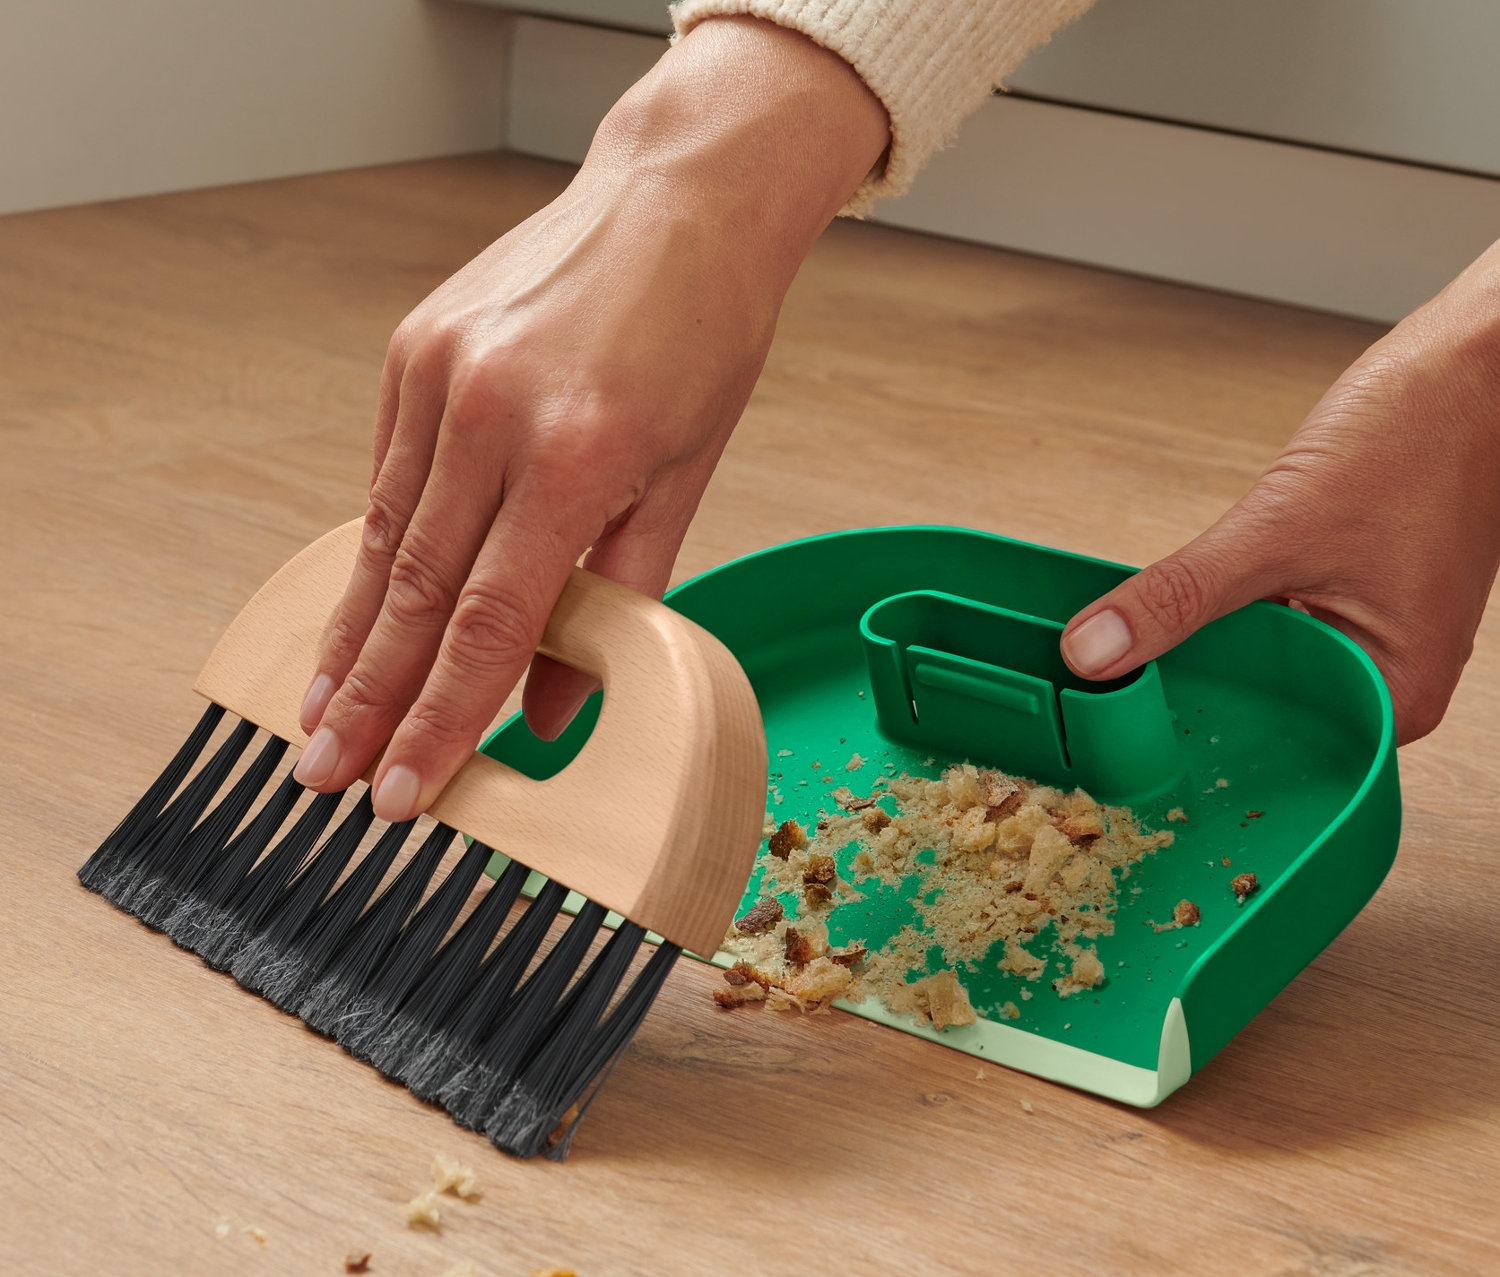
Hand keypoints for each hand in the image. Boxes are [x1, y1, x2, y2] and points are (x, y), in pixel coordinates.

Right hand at [292, 17, 887, 819]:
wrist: (680, 199)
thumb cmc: (704, 338)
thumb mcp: (685, 475)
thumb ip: (620, 595)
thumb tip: (558, 705)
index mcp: (577, 456)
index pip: (492, 623)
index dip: (441, 719)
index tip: (403, 790)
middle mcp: (493, 415)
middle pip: (417, 592)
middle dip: (367, 698)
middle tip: (322, 776)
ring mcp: (441, 375)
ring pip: (385, 537)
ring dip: (351, 636)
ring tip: (317, 712)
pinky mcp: (413, 350)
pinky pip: (387, 476)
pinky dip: (374, 551)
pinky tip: (359, 611)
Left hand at [1061, 242, 1499, 744]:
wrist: (1469, 368)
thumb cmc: (1420, 441)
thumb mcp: (1277, 529)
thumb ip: (1181, 595)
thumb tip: (1095, 651)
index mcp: (1394, 696)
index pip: (1274, 755)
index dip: (1191, 746)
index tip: (1116, 737)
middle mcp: (1385, 681)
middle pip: (1261, 714)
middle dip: (1188, 696)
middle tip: (1103, 692)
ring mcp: (1365, 639)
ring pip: (1257, 667)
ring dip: (1199, 652)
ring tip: (1127, 650)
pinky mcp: (1345, 600)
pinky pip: (1267, 626)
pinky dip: (1222, 616)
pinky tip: (1176, 607)